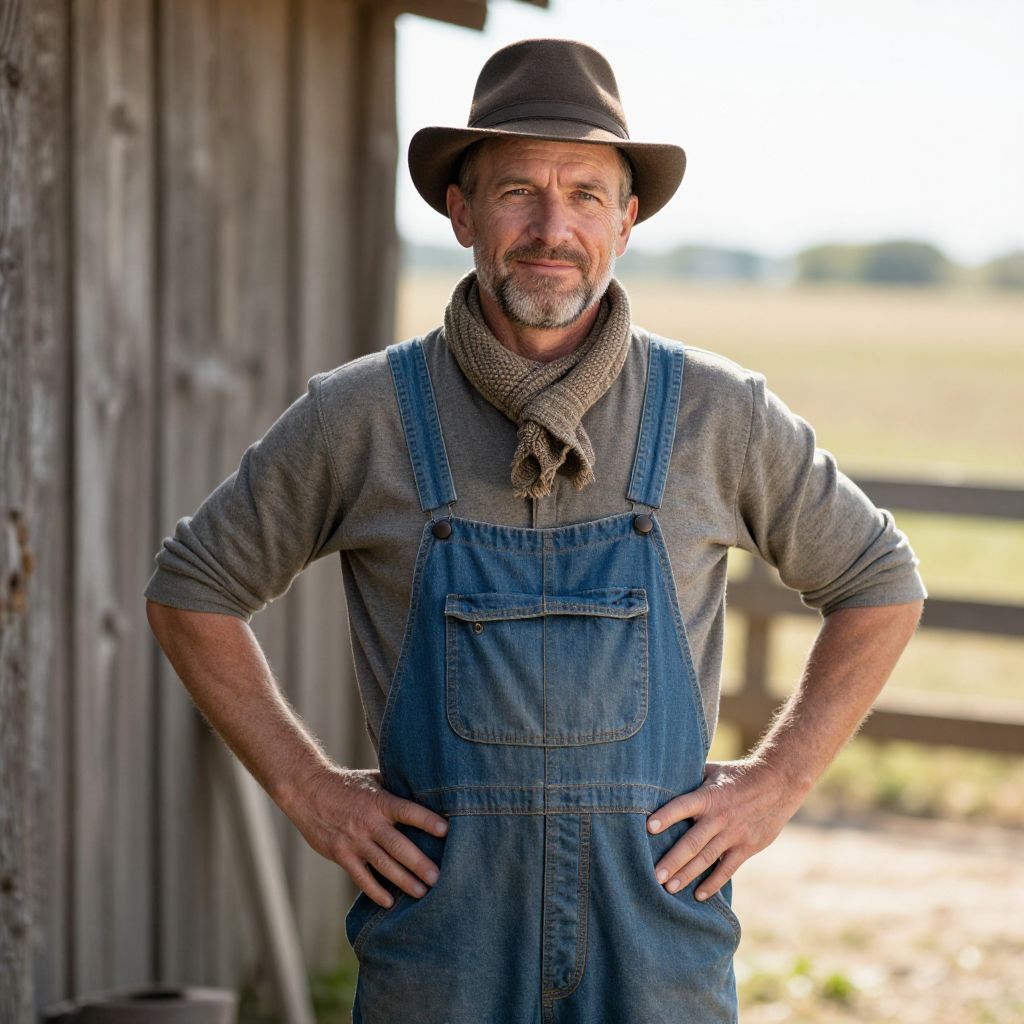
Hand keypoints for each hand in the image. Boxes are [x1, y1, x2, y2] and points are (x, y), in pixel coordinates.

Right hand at [285, 766, 448, 908]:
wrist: (308, 791)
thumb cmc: (347, 784)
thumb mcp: (373, 779)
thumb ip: (396, 789)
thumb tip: (426, 791)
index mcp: (380, 801)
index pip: (407, 811)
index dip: (426, 820)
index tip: (446, 830)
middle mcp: (368, 822)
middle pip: (398, 846)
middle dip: (419, 863)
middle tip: (438, 877)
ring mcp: (354, 840)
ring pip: (383, 865)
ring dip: (403, 880)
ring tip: (422, 892)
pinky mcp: (341, 854)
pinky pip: (361, 877)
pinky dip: (375, 891)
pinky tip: (389, 902)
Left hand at [647, 759, 804, 900]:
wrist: (778, 783)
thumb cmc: (738, 775)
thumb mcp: (713, 771)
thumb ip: (690, 779)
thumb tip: (662, 778)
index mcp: (708, 796)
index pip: (683, 805)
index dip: (666, 815)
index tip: (648, 827)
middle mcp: (719, 817)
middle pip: (692, 842)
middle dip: (672, 860)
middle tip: (654, 876)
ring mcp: (734, 834)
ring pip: (707, 859)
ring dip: (687, 875)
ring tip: (669, 889)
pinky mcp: (747, 847)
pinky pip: (727, 869)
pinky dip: (713, 883)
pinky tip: (699, 895)